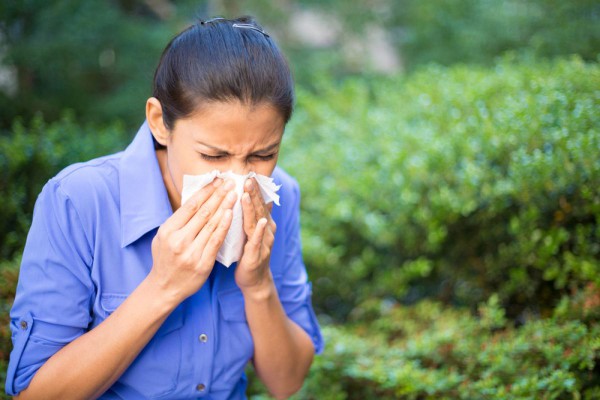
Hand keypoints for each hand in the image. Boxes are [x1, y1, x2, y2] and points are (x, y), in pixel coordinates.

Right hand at [148, 178, 236, 304]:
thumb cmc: (165, 259)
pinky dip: (224, 226)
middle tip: (230, 182)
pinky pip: (216, 241)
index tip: (217, 181)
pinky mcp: (202, 263)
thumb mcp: (163, 237)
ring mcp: (191, 252)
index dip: (206, 192)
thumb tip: (197, 199)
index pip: (190, 206)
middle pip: (203, 212)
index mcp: (168, 230)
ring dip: (224, 206)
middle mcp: (179, 240)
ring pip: (211, 224)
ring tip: (234, 194)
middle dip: (218, 195)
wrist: (165, 288)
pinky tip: (231, 214)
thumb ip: (178, 221)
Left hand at [236, 177, 276, 293]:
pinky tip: (260, 222)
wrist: (255, 281)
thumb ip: (255, 216)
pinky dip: (259, 231)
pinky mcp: (257, 255)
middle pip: (260, 209)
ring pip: (258, 222)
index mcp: (264, 224)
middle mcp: (267, 231)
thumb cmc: (250, 255)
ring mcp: (264, 243)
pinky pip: (257, 241)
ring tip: (248, 194)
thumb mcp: (251, 232)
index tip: (248, 174)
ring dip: (254, 208)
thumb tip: (262, 198)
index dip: (255, 189)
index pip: (259, 203)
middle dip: (254, 193)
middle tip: (248, 178)